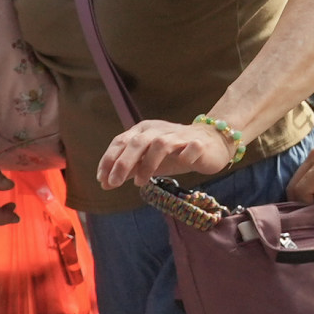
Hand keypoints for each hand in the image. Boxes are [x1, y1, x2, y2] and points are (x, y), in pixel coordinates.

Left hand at [97, 117, 233, 192]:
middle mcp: (159, 130)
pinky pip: (190, 148)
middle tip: (114, 183)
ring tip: (140, 183)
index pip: (121, 141)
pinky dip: (184, 157)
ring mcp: (180, 136)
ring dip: (147, 164)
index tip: (102, 179)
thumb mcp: (147, 162)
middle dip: (123, 163)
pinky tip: (181, 166)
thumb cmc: (174, 153)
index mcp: (144, 130)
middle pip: (137, 142)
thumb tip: (104, 182)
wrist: (211, 143)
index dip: (109, 159)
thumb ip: (128, 169)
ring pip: (160, 144)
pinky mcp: (199, 143)